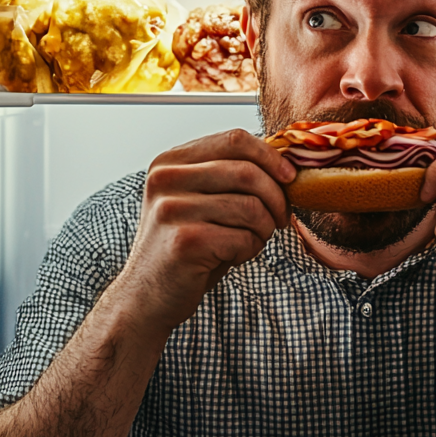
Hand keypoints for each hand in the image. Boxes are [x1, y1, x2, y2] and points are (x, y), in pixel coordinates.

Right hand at [109, 129, 294, 334]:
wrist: (146, 297)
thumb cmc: (185, 246)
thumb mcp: (199, 200)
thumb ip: (228, 175)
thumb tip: (283, 162)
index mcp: (170, 161)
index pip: (234, 139)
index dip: (270, 156)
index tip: (289, 176)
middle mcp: (166, 180)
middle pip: (247, 171)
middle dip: (276, 197)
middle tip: (281, 218)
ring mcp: (172, 209)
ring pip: (251, 207)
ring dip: (264, 228)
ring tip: (251, 240)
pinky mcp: (185, 242)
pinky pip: (244, 238)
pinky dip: (250, 249)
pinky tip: (233, 256)